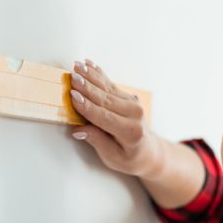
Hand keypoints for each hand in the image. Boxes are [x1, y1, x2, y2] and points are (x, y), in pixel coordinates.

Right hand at [69, 59, 163, 178]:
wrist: (149, 151)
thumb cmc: (129, 158)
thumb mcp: (112, 157)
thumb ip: (97, 141)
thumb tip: (79, 130)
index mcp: (131, 132)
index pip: (104, 117)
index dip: (87, 107)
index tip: (73, 96)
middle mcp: (134, 115)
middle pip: (105, 99)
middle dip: (87, 87)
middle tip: (72, 77)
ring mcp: (133, 104)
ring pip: (107, 88)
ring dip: (91, 76)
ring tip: (77, 66)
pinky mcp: (129, 97)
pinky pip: (110, 84)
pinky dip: (98, 74)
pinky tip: (88, 65)